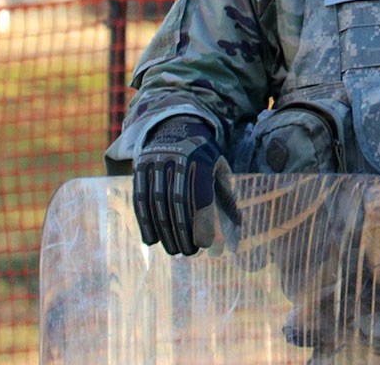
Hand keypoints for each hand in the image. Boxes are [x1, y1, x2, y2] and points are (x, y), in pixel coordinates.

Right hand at [133, 116, 230, 255]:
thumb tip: (239, 224)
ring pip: (157, 201)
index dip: (203, 220)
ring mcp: (156, 162)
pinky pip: (140, 198)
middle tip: (189, 252)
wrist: (175, 127)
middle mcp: (177, 159)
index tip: (205, 244)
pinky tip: (152, 240)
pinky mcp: (140, 167)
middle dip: (183, 230)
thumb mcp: (219, 168)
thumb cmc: (202, 156)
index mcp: (202, 159)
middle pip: (177, 201)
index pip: (201, 193)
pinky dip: (145, 221)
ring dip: (164, 230)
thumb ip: (227, 195)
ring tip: (174, 250)